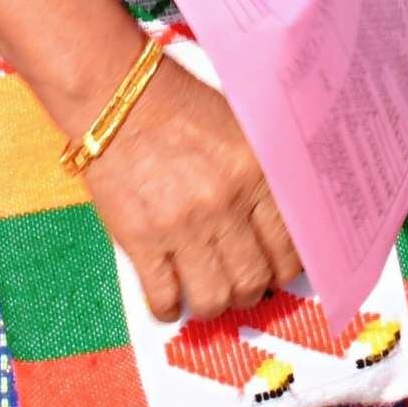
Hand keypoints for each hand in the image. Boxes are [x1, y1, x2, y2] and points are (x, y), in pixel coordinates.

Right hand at [80, 56, 300, 325]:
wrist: (118, 97)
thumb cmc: (180, 107)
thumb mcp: (240, 128)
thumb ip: (263, 174)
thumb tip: (279, 224)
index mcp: (254, 173)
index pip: (288, 246)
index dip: (287, 268)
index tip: (280, 270)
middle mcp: (224, 204)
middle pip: (254, 280)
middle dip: (253, 292)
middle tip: (245, 286)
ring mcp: (182, 227)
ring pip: (214, 299)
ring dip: (215, 306)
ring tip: (210, 296)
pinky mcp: (140, 240)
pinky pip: (163, 297)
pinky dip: (169, 308)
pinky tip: (170, 302)